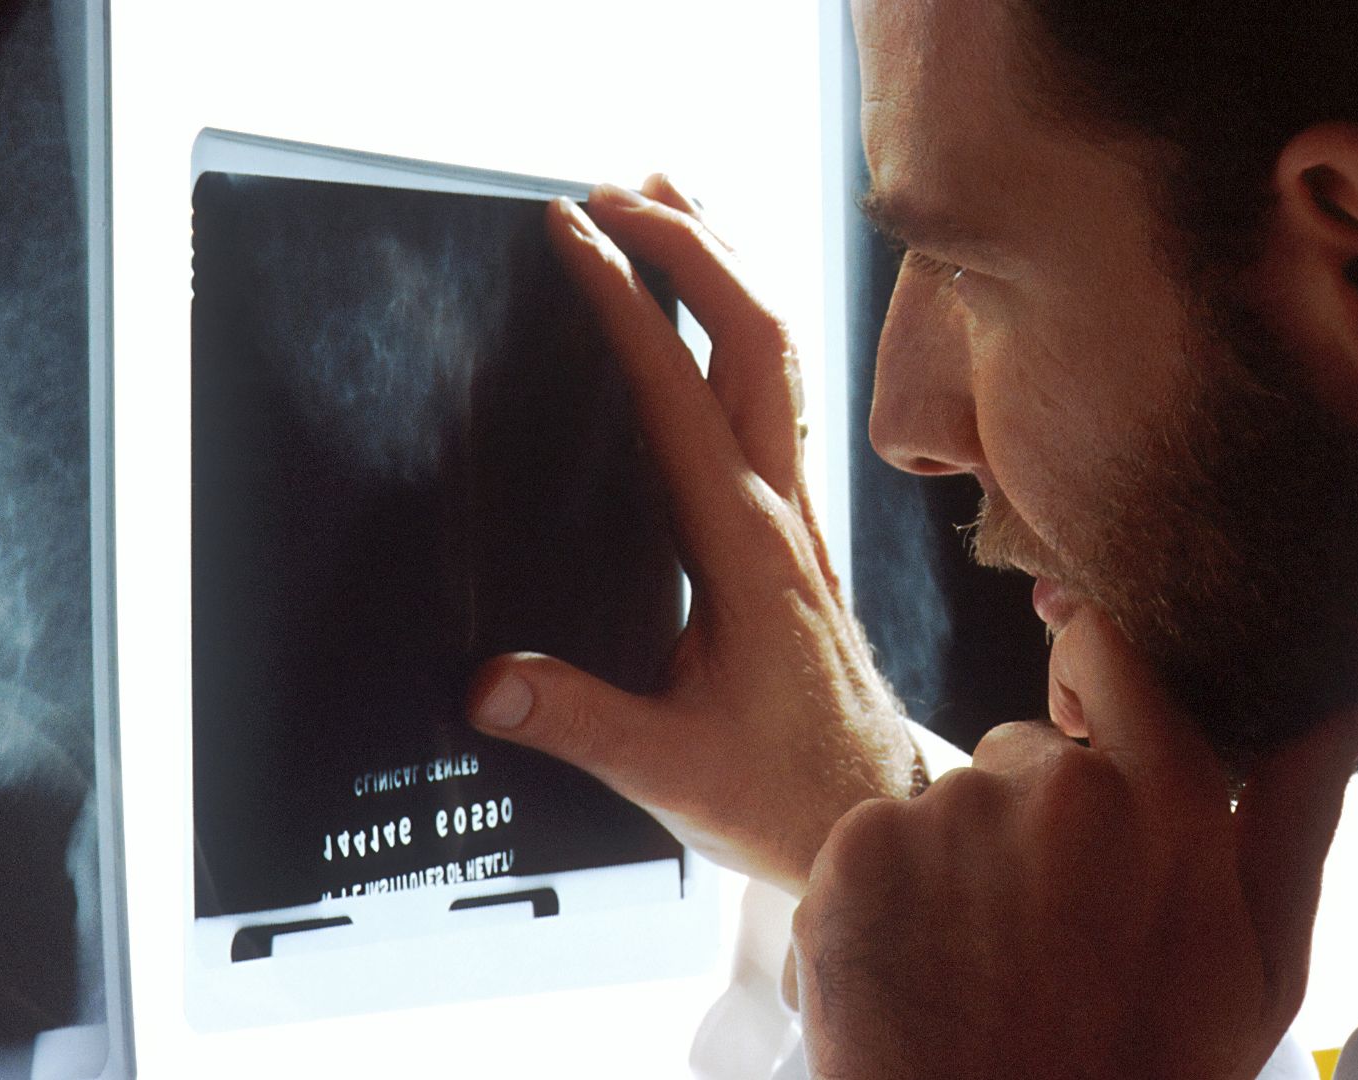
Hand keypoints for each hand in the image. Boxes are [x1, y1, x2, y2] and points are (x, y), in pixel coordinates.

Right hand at [465, 176, 917, 894]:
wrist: (874, 811)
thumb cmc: (784, 791)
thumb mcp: (671, 771)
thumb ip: (576, 721)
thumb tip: (483, 682)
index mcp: (744, 548)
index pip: (678, 391)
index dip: (624, 301)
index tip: (573, 234)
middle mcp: (781, 510)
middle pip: (754, 335)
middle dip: (689, 244)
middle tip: (613, 190)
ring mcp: (797, 512)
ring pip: (777, 353)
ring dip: (726, 265)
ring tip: (670, 198)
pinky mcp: (794, 527)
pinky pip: (775, 394)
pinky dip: (739, 324)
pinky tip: (710, 314)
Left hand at [790, 609, 1357, 1079]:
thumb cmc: (1140, 1072)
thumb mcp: (1256, 967)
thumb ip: (1292, 822)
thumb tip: (1343, 709)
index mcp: (1168, 801)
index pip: (1112, 654)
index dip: (1086, 675)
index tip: (1076, 721)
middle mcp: (1056, 785)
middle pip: (1019, 754)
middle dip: (1026, 822)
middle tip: (1039, 935)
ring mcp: (948, 812)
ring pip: (943, 808)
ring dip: (951, 868)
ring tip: (977, 970)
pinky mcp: (858, 847)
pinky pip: (869, 841)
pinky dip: (878, 896)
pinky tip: (915, 970)